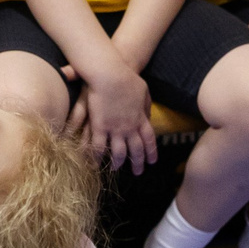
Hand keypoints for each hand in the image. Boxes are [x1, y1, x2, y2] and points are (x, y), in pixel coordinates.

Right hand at [73, 60, 156, 175]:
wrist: (111, 75)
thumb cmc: (127, 78)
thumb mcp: (143, 91)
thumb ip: (145, 105)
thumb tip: (147, 115)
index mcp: (141, 118)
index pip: (149, 140)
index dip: (150, 152)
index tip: (152, 161)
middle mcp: (130, 127)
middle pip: (136, 149)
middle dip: (137, 162)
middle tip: (138, 172)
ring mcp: (115, 128)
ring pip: (118, 151)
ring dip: (118, 162)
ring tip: (116, 169)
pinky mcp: (99, 126)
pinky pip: (99, 145)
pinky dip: (98, 156)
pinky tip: (96, 163)